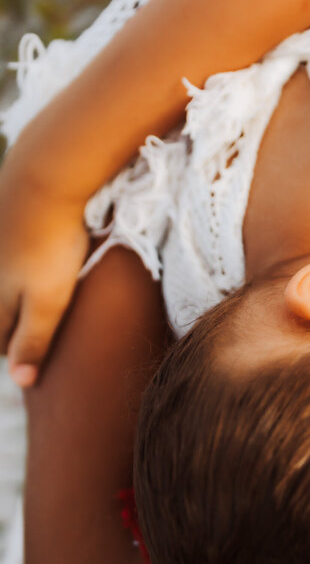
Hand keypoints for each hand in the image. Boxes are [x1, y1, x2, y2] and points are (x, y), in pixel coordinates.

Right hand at [0, 164, 89, 387]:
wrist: (43, 182)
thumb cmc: (52, 246)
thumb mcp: (49, 302)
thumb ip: (33, 339)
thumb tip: (21, 381)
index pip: (1, 340)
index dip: (15, 353)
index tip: (29, 363)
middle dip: (10, 328)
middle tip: (24, 340)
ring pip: (1, 286)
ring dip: (11, 298)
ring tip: (25, 305)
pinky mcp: (2, 224)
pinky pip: (5, 255)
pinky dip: (12, 269)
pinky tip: (23, 265)